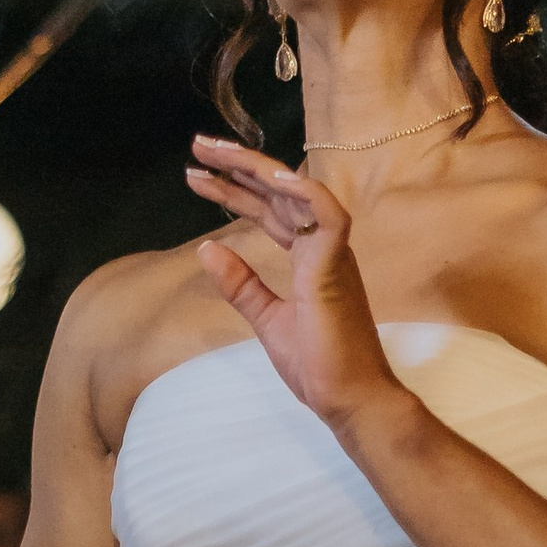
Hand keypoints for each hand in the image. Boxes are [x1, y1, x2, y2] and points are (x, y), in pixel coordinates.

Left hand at [184, 139, 397, 431]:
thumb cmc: (319, 364)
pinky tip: (272, 177)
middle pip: (277, 193)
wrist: (350, 400)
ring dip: (256, 169)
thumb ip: (241, 285)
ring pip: (296, 193)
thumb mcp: (267, 319)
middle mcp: (322, 245)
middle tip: (198, 145)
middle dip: (238, 167)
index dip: (235, 190)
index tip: (197, 175)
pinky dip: (304, 192)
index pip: (268, 210)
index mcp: (309, 257)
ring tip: (215, 151)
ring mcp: (332, 252)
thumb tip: (206, 249)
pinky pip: (327, 215)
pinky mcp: (337, 265)